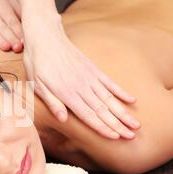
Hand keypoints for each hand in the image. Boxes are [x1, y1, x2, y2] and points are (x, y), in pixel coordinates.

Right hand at [0, 0, 23, 52]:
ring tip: (6, 47)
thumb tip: (33, 25)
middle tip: (18, 48)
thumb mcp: (7, 0)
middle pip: (2, 27)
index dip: (18, 32)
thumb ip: (19, 12)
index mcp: (2, 6)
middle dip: (10, 38)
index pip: (12, 21)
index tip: (24, 41)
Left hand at [23, 16, 140, 139]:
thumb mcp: (36, 84)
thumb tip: (63, 119)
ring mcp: (89, 76)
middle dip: (118, 124)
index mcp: (66, 93)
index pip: (87, 115)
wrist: (45, 36)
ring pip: (109, 98)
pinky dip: (121, 91)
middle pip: (102, 110)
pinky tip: (132, 100)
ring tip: (136, 124)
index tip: (116, 137)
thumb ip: (51, 102)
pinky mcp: (92, 68)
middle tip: (132, 136)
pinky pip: (109, 82)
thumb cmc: (37, 62)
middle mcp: (81, 86)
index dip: (102, 127)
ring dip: (123, 112)